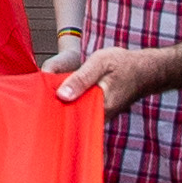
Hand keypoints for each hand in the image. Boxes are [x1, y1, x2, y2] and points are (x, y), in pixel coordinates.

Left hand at [47, 40, 181, 110]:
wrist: (143, 70)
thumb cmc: (122, 64)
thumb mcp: (100, 63)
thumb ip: (81, 78)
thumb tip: (62, 95)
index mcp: (100, 106)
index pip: (71, 117)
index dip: (53, 113)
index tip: (38, 108)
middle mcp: (100, 116)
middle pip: (71, 119)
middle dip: (54, 113)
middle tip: (38, 106)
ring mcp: (100, 117)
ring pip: (75, 116)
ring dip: (61, 109)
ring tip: (45, 102)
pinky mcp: (98, 114)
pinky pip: (80, 114)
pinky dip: (69, 107)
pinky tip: (59, 99)